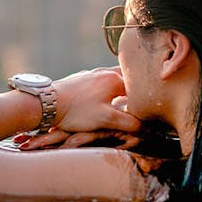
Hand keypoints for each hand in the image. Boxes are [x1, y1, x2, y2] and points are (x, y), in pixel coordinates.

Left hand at [21, 68, 142, 148]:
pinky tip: (105, 96)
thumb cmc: (76, 111)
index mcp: (114, 79)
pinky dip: (108, 86)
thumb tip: (148, 128)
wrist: (47, 103)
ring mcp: (91, 74)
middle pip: (128, 77)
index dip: (147, 96)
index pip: (140, 85)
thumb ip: (130, 123)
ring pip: (114, 77)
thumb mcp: (106, 120)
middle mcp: (104, 72)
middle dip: (136, 87)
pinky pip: (101, 80)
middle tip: (145, 97)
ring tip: (127, 97)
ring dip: (121, 85)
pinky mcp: (80, 79)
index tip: (154, 105)